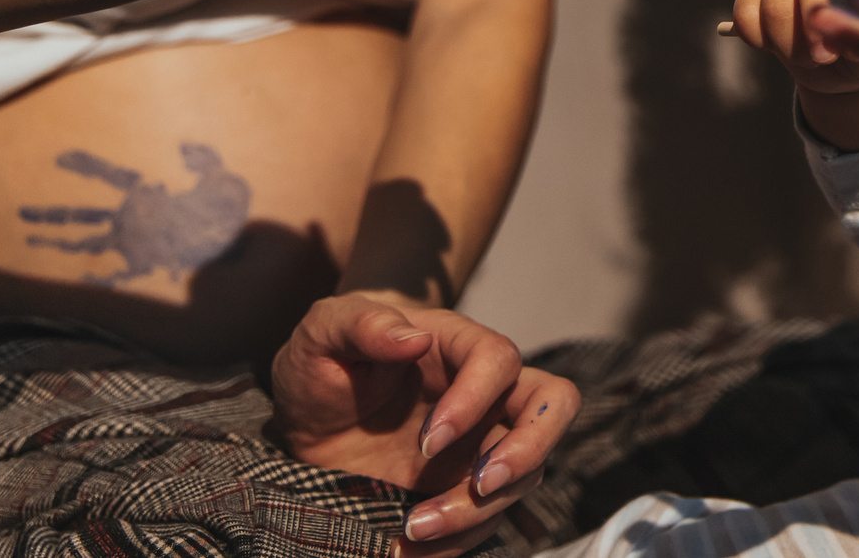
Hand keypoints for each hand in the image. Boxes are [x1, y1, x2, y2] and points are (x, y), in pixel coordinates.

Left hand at [269, 292, 579, 557]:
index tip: (429, 440)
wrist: (304, 427)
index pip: (500, 360)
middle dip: (530, 447)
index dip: (477, 400)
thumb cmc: (320, 367)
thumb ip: (363, 324)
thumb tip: (413, 337)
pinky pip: (488, 518)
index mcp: (456, 344)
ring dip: (477, 510)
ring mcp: (481, 443)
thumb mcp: (323, 335)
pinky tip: (408, 549)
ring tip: (413, 530)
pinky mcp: (465, 488)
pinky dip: (457, 542)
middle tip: (482, 484)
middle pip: (554, 403)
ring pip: (525, 473)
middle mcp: (484, 392)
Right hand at [732, 0, 858, 150]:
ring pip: (774, 0)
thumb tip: (840, 32)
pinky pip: (745, 10)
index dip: (849, 9)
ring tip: (811, 58)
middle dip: (812, 26)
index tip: (849, 46)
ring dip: (789, 42)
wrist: (850, 61)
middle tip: (824, 57)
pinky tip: (782, 47)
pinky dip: (759, 38)